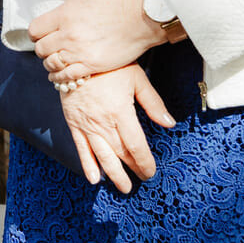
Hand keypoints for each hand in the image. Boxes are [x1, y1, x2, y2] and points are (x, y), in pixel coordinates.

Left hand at [30, 0, 165, 82]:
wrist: (140, 18)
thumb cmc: (113, 0)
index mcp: (63, 15)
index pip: (34, 30)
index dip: (35, 33)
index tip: (40, 33)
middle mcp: (68, 35)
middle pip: (40, 49)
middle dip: (42, 47)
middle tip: (49, 46)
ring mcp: (80, 53)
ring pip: (51, 64)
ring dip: (50, 62)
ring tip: (55, 58)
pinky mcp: (92, 66)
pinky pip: (66, 76)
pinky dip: (59, 76)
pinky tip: (60, 73)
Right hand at [60, 64, 174, 190]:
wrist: (75, 55)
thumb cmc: (109, 65)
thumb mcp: (136, 78)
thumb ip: (153, 103)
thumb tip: (169, 124)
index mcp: (120, 112)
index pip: (136, 146)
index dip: (145, 162)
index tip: (151, 171)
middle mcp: (103, 122)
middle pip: (120, 154)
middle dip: (132, 170)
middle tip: (140, 180)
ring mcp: (86, 124)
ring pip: (102, 156)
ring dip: (114, 175)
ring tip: (123, 187)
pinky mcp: (73, 123)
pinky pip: (81, 148)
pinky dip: (88, 165)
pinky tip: (94, 178)